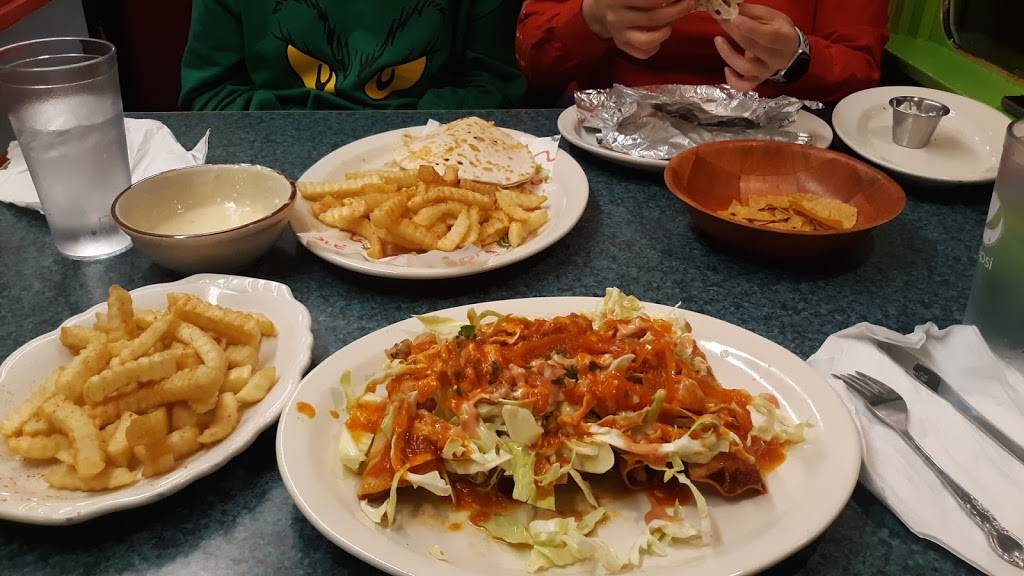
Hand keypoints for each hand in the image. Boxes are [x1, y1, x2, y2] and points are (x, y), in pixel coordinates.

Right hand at [582, 0, 697, 59]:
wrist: (597, 7)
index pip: (652, 0)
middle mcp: (615, 17)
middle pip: (655, 17)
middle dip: (679, 9)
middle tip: (689, 1)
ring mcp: (618, 34)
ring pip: (649, 40)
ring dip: (667, 30)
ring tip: (672, 21)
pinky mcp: (621, 45)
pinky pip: (643, 53)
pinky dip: (656, 46)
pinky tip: (659, 33)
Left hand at [714, 4, 800, 90]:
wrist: (790, 52)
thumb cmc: (779, 31)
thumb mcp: (771, 17)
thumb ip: (752, 13)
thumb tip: (731, 7)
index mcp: (784, 39)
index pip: (768, 36)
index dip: (750, 28)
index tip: (734, 18)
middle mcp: (776, 58)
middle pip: (753, 48)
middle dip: (734, 32)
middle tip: (721, 19)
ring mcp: (766, 72)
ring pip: (746, 68)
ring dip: (729, 55)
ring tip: (718, 40)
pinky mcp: (757, 81)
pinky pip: (744, 86)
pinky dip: (733, 81)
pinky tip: (726, 69)